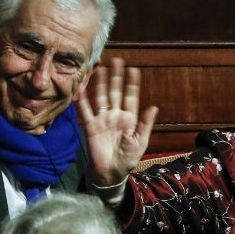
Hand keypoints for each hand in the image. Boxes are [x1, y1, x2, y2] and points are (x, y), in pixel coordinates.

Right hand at [76, 57, 157, 185]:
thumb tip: (153, 107)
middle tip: (116, 61)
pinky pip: (85, 110)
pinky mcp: (91, 126)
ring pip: (101, 97)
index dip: (132, 84)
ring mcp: (103, 119)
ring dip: (100, 83)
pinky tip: (81, 87)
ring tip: (100, 68)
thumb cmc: (129, 158)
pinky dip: (82, 99)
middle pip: (115, 92)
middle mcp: (116, 115)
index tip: (133, 69)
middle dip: (116, 77)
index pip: (131, 97)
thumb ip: (145, 124)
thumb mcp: (140, 141)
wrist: (112, 172)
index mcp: (130, 118)